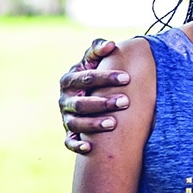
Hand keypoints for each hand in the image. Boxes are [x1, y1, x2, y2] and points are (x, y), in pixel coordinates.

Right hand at [59, 38, 130, 153]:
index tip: (127, 78)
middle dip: (103, 102)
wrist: (86, 95)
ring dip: (93, 124)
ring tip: (114, 123)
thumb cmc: (94, 76)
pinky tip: (89, 148)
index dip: (106, 77)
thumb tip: (111, 45)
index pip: (86, 78)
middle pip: (81, 103)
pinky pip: (69, 142)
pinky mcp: (69, 133)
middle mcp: (65, 100)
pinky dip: (77, 146)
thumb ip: (99, 50)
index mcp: (69, 80)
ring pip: (76, 123)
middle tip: (125, 101)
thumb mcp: (93, 61)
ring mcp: (66, 118)